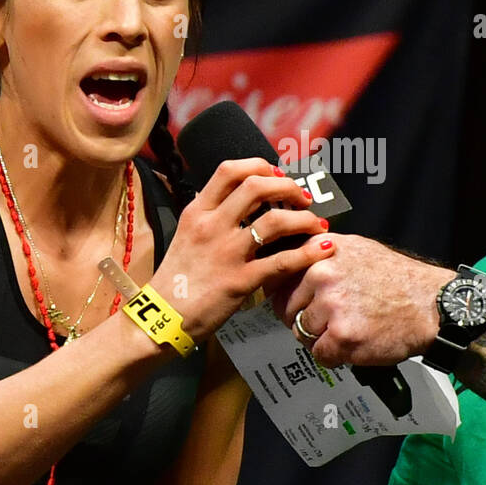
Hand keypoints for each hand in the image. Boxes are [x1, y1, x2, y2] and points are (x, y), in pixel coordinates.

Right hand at [150, 158, 333, 340]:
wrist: (161, 317)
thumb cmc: (177, 278)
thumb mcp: (187, 235)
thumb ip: (212, 215)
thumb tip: (240, 200)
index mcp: (197, 212)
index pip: (230, 171)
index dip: (260, 167)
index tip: (278, 175)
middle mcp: (212, 226)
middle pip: (256, 187)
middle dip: (288, 187)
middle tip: (303, 197)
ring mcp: (226, 253)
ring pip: (275, 221)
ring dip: (304, 219)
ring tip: (316, 224)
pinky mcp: (240, 281)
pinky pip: (282, 261)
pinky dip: (309, 252)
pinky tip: (324, 249)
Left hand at [270, 234, 450, 366]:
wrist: (432, 305)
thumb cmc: (399, 280)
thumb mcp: (357, 249)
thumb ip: (322, 253)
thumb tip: (293, 261)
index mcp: (323, 251)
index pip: (281, 274)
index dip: (287, 293)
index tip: (297, 301)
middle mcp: (322, 273)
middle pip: (287, 307)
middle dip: (304, 319)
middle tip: (330, 322)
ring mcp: (331, 305)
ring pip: (301, 332)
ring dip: (320, 338)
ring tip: (347, 331)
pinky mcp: (341, 335)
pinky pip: (319, 354)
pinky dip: (334, 356)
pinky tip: (353, 345)